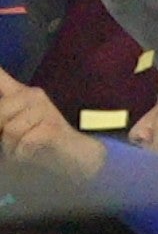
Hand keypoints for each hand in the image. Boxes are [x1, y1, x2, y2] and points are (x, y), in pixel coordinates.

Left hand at [0, 67, 105, 182]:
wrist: (75, 156)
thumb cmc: (37, 143)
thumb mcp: (10, 129)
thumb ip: (2, 119)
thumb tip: (2, 122)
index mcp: (18, 94)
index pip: (1, 77)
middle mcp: (32, 95)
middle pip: (0, 112)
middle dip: (0, 132)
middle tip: (11, 141)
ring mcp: (45, 109)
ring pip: (10, 130)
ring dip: (11, 147)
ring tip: (23, 148)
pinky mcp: (53, 127)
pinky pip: (24, 141)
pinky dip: (23, 153)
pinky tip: (33, 152)